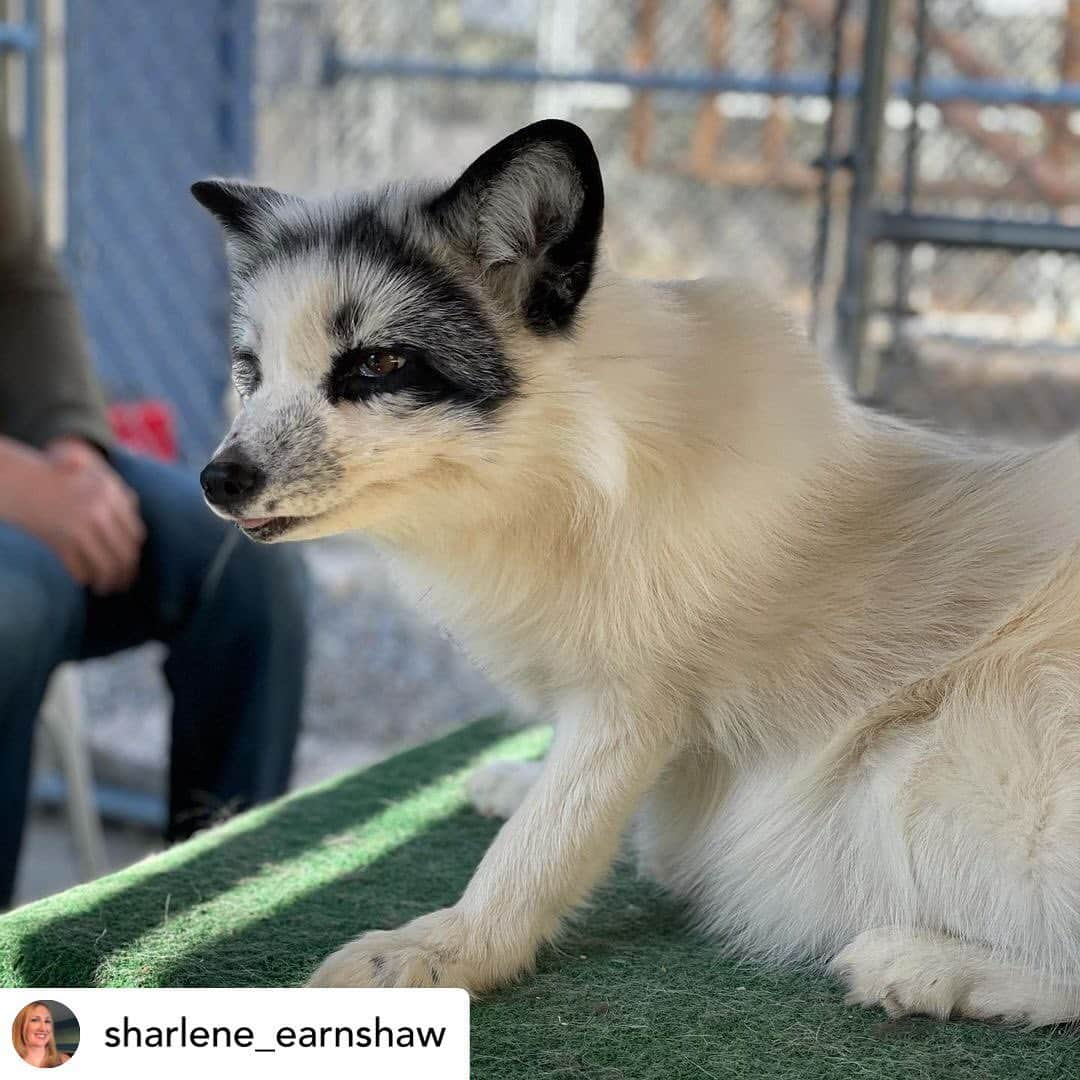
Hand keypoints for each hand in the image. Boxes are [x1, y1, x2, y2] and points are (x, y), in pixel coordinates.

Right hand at [23, 438, 146, 593]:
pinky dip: (84, 578)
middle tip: (125, 584)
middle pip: (125, 552)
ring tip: (106, 589)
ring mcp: (80, 525)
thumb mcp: (92, 478)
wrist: (15, 480)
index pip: (136, 533)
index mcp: (110, 492)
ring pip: (107, 565)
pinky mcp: (60, 539)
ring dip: (108, 582)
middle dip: (126, 573)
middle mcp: (99, 508)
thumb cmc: (53, 480)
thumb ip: (117, 498)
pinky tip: (85, 582)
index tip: (131, 562)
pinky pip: (81, 568)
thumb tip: (138, 534)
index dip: (134, 551)